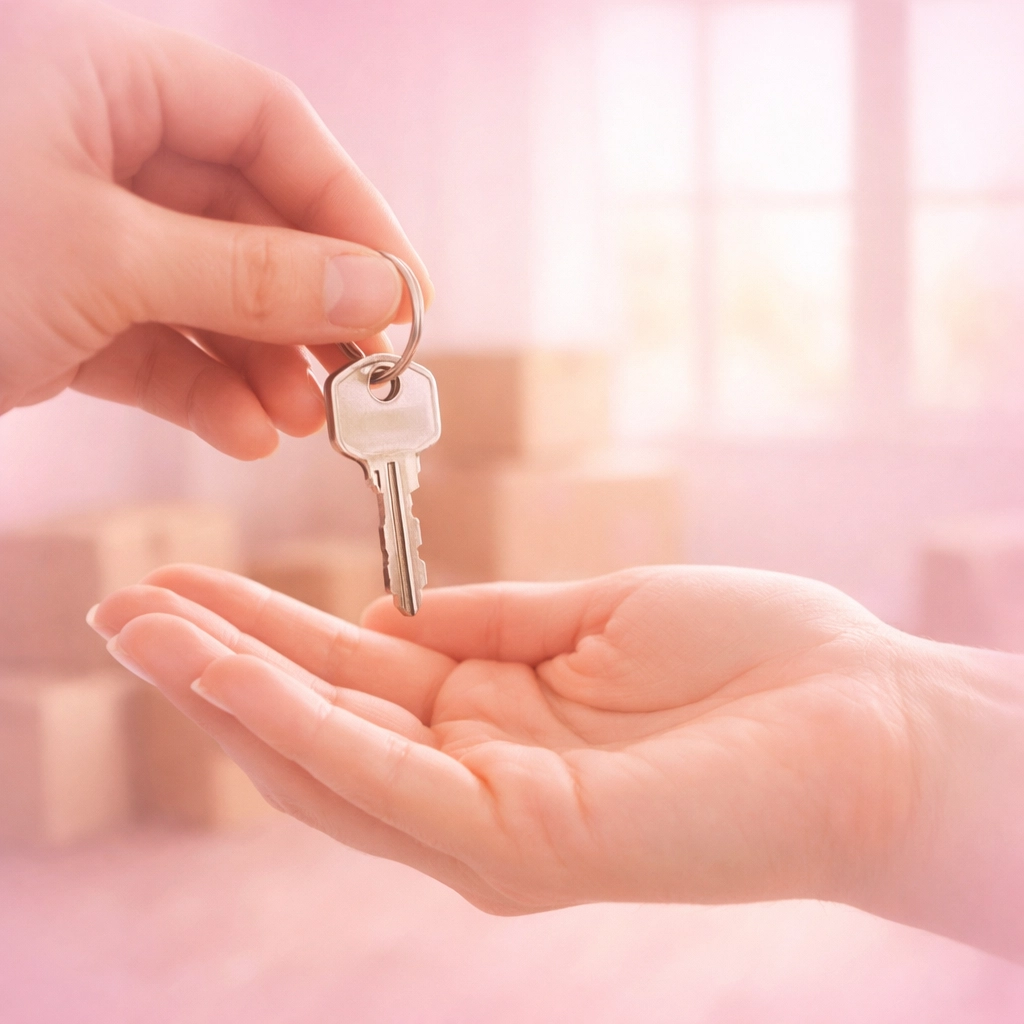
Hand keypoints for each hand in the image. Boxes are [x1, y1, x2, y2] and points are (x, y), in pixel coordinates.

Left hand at [0, 0, 429, 457]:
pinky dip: (201, 389)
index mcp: (98, 70)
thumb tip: (379, 289)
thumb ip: (255, 274)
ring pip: (204, 288)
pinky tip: (247, 431)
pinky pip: (151, 340)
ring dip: (263, 360)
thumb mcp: (106, 258)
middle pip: (246, 214)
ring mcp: (70, 228)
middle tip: (364, 377)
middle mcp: (90, 139)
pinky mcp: (50, 306)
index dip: (349, 209)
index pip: (268, 125)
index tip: (403, 295)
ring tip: (308, 421)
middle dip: (307, 304)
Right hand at [91, 564, 954, 922]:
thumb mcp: (594, 615)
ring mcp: (492, 823)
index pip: (351, 678)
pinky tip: (233, 677)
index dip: (263, 631)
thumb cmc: (751, 658)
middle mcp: (475, 782)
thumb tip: (386, 612)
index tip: (187, 583)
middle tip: (121, 610)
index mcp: (493, 719)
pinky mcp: (522, 842)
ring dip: (232, 697)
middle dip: (215, 667)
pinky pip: (389, 781)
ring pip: (329, 762)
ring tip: (144, 635)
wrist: (868, 716)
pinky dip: (305, 730)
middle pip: (318, 725)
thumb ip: (488, 622)